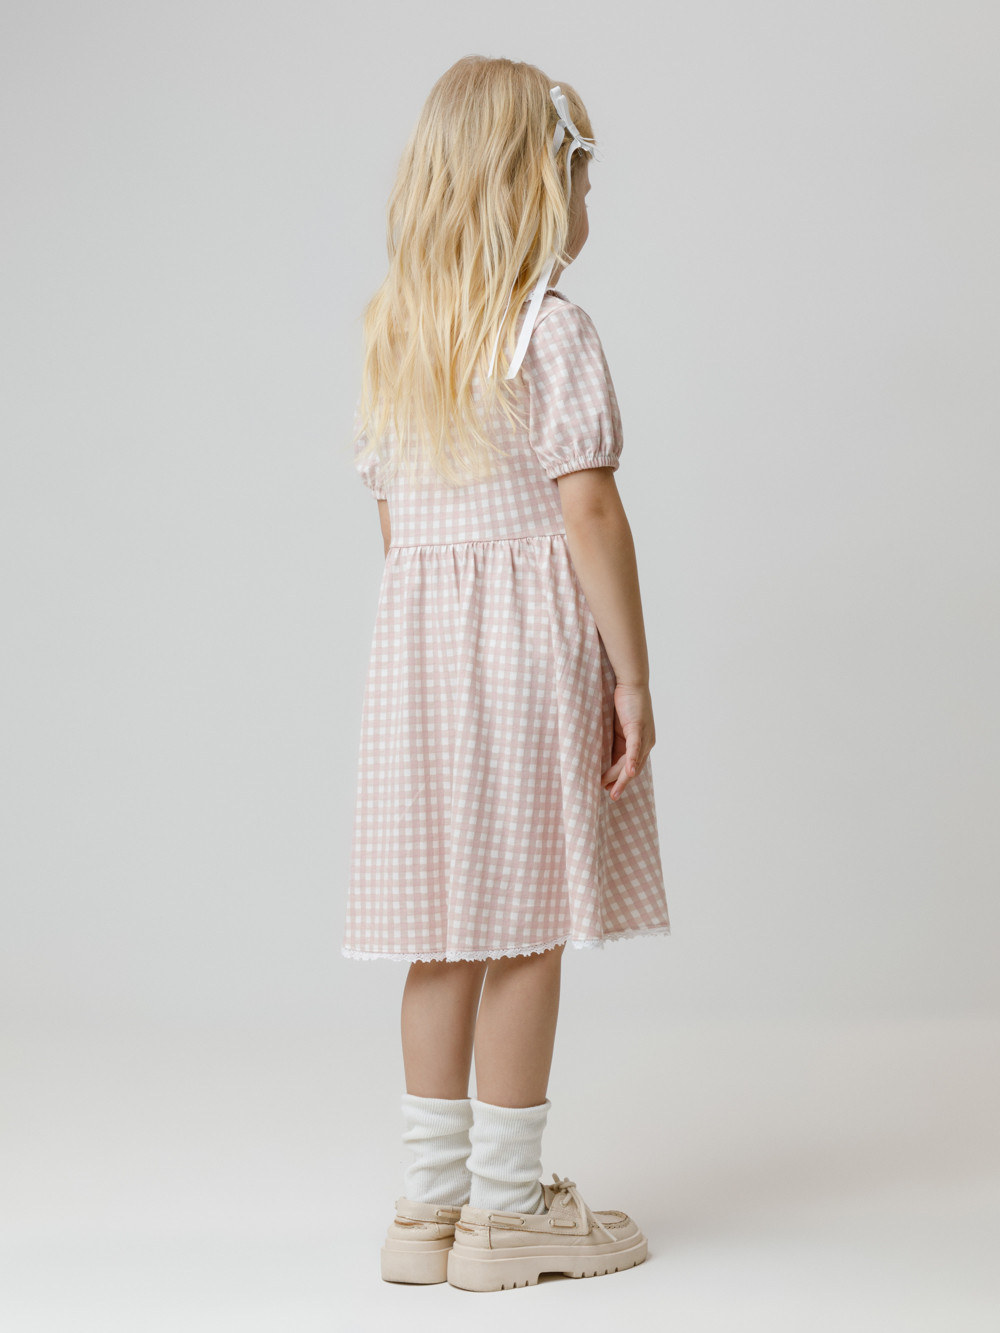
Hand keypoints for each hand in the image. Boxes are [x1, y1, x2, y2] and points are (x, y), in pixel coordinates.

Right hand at [601, 682, 655, 800]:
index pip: (630, 766)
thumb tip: (603, 754)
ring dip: (621, 777)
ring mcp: (644, 737)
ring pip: (632, 763)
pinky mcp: (638, 729)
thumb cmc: (624, 700)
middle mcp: (646, 742)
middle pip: (632, 769)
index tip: (609, 789)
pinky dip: (631, 762)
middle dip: (620, 783)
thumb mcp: (617, 726)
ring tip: (611, 790)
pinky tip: (628, 773)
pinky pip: (635, 749)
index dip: (620, 779)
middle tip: (610, 795)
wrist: (631, 682)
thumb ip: (614, 740)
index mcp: (641, 743)